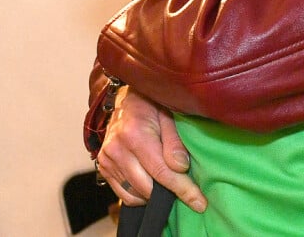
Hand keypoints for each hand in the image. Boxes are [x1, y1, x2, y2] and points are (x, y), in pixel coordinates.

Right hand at [96, 87, 206, 211]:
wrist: (126, 101)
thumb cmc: (151, 106)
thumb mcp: (168, 115)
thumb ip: (174, 141)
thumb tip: (181, 168)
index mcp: (134, 133)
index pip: (161, 171)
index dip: (183, 189)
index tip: (199, 203)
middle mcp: (117, 147)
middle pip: (147, 187)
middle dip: (169, 192)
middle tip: (185, 189)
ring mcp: (107, 158)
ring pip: (135, 194)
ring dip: (154, 195)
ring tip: (166, 183)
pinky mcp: (103, 166)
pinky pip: (124, 194)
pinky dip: (140, 195)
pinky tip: (150, 183)